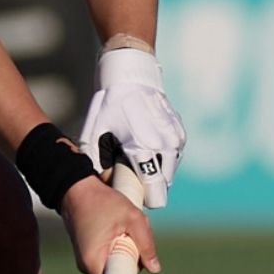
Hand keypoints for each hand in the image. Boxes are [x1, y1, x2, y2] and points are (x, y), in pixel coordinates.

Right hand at [59, 174, 159, 273]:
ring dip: (127, 248)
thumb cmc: (101, 201)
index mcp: (95, 262)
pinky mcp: (89, 252)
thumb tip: (155, 268)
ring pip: (116, 263)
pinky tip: (118, 226)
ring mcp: (87, 259)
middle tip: (134, 234)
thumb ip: (146, 243)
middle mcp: (87, 265)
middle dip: (133, 257)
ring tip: (124, 225)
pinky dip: (118, 243)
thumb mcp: (132, 217)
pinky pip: (109, 255)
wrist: (75, 187)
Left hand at [78, 48, 185, 208]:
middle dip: (147, 185)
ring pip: (169, 172)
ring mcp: (176, 138)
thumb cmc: (108, 105)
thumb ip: (98, 165)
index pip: (155, 194)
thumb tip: (105, 188)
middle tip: (127, 172)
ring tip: (134, 155)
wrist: (130, 75)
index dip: (141, 198)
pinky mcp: (180, 132)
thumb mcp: (93, 134)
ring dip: (154, 171)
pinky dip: (161, 157)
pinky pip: (173, 156)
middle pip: (163, 186)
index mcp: (144, 148)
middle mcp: (166, 146)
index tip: (128, 192)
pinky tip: (143, 145)